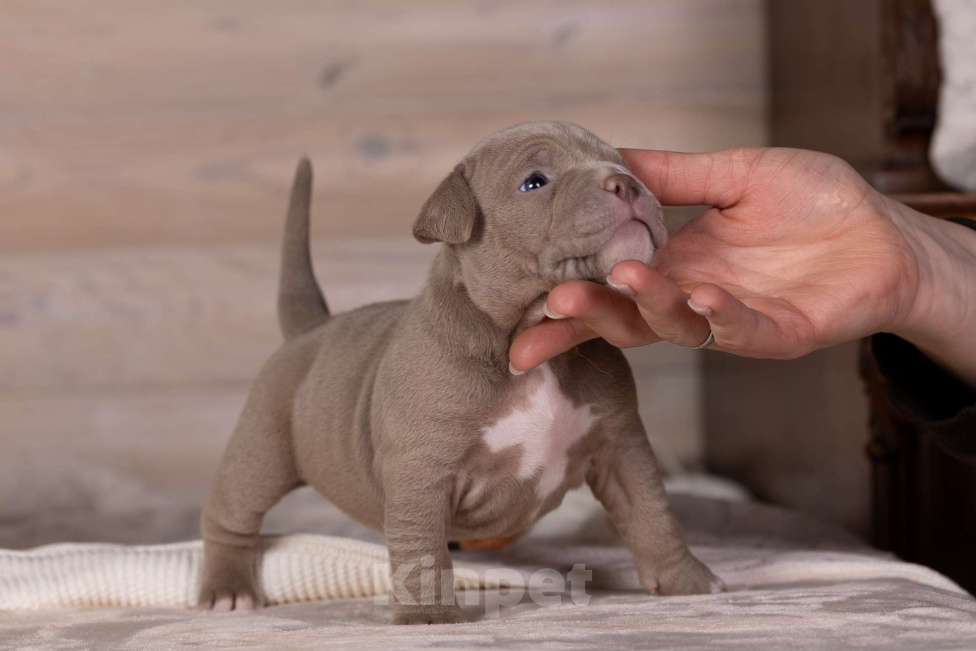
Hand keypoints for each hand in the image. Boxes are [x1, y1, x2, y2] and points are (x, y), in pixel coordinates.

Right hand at [510, 147, 925, 369]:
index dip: (568, 297)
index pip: (610, 284)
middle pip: (625, 317)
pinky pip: (741, 330)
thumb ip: (676, 175)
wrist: (881, 234)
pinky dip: (721, 316)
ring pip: (674, 324)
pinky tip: (706, 295)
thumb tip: (612, 157)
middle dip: (587, 314)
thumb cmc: (813, 203)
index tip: (524, 303)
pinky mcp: (776, 333)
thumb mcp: (735, 174)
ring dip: (646, 305)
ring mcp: (731, 319)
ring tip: (625, 276)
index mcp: (675, 262)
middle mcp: (691, 295)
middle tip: (552, 302)